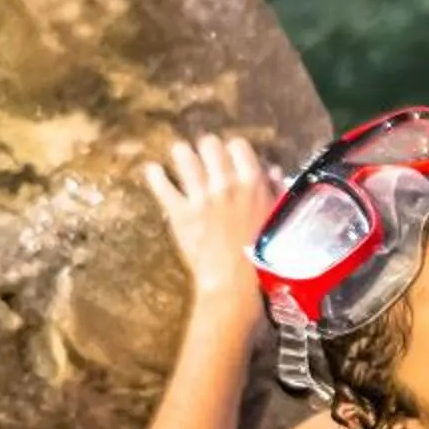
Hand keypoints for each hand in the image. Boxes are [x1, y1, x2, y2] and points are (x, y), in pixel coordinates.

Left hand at [144, 134, 279, 300]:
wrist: (234, 281)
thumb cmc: (262, 253)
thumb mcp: (276, 217)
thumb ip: (275, 191)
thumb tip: (272, 171)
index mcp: (253, 183)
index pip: (239, 147)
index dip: (233, 147)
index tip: (230, 152)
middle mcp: (226, 184)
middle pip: (210, 146)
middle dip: (206, 147)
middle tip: (204, 152)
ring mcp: (201, 197)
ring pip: (185, 159)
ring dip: (181, 153)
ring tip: (179, 152)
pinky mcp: (180, 213)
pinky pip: (163, 187)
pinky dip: (155, 176)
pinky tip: (152, 169)